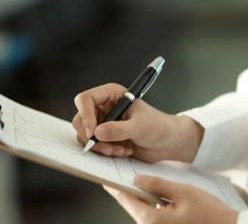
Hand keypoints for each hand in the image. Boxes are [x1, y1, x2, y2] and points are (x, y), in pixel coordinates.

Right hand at [72, 83, 203, 162]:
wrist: (167, 142)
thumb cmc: (159, 127)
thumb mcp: (140, 127)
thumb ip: (119, 130)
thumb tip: (97, 132)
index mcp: (112, 94)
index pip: (85, 99)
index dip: (85, 115)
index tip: (92, 132)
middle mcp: (104, 107)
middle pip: (80, 120)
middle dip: (92, 137)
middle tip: (108, 148)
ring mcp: (103, 122)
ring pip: (85, 136)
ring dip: (101, 147)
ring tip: (121, 150)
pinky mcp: (105, 137)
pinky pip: (94, 146)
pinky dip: (106, 152)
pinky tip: (123, 152)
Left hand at [104, 175, 237, 223]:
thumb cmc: (209, 214)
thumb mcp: (182, 192)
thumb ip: (157, 185)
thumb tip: (137, 180)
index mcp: (151, 219)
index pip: (126, 200)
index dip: (116, 187)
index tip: (106, 178)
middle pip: (134, 206)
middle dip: (133, 190)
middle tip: (130, 174)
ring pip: (145, 211)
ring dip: (146, 197)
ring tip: (150, 182)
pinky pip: (155, 216)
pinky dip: (155, 205)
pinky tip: (163, 195)